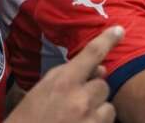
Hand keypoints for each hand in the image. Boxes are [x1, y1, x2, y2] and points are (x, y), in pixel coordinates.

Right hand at [6, 26, 123, 122]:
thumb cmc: (25, 120)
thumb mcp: (38, 93)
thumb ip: (66, 77)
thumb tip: (100, 69)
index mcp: (62, 83)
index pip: (91, 54)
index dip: (107, 40)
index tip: (119, 30)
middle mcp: (80, 99)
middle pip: (102, 85)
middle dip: (92, 92)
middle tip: (74, 104)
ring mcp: (90, 119)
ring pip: (109, 106)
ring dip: (97, 111)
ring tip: (77, 119)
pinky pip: (107, 122)